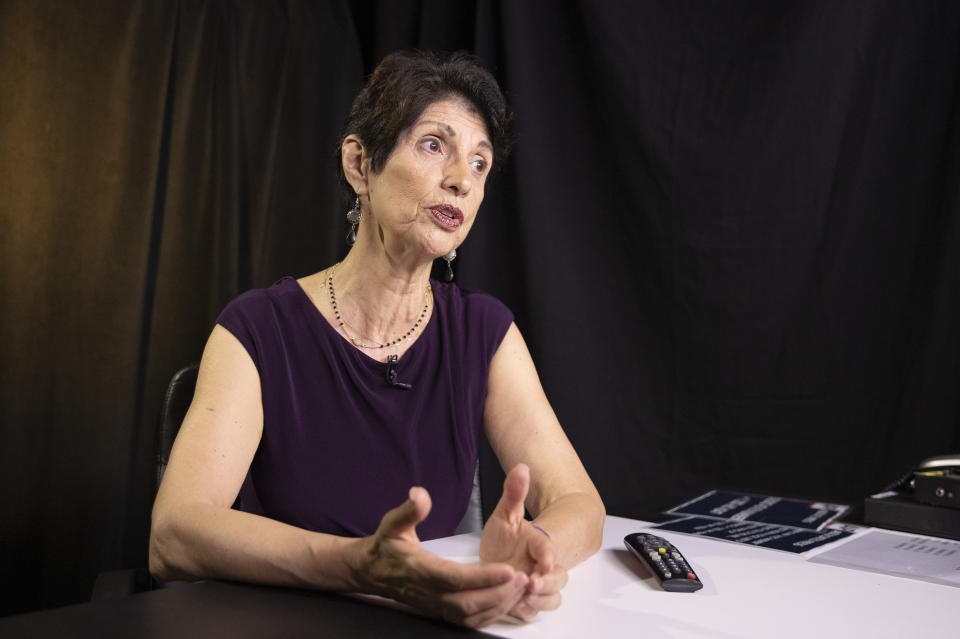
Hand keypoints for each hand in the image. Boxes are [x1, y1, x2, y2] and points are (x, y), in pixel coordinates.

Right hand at [355, 486, 528, 627]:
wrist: (371, 572)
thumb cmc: (385, 546)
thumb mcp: (392, 524)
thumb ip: (408, 511)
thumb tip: (420, 494)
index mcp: (420, 570)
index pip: (455, 578)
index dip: (483, 577)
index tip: (508, 569)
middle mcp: (429, 593)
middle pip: (468, 603)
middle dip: (499, 594)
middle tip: (524, 579)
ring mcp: (435, 606)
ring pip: (470, 615)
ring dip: (498, 605)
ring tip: (521, 587)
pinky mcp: (440, 612)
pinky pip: (468, 621)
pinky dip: (490, 614)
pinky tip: (506, 599)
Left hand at [479, 464, 568, 619]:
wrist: (498, 558)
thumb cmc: (504, 539)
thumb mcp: (504, 514)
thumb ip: (514, 493)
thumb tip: (521, 467)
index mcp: (538, 542)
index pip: (548, 547)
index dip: (548, 554)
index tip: (543, 559)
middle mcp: (542, 565)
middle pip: (558, 577)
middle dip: (548, 582)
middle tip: (532, 583)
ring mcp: (538, 584)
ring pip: (553, 596)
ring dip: (542, 598)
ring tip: (524, 597)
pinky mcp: (529, 600)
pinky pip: (538, 609)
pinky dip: (531, 609)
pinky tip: (518, 606)